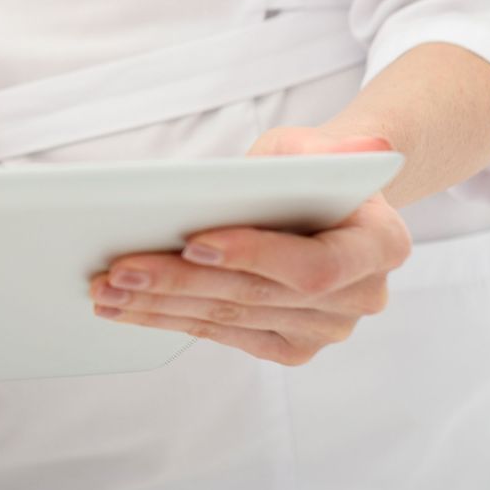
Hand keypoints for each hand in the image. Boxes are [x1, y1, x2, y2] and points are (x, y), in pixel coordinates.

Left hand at [88, 129, 410, 364]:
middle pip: (258, 295)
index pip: (316, 264)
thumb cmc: (310, 165)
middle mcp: (362, 298)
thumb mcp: (315, 144)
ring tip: (105, 288)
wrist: (318, 199)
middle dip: (181, 281)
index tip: (194, 242)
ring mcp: (325, 329)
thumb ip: (328, 151)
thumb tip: (368, 144)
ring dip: (161, 305)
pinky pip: (222, 333)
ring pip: (230, 317)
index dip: (256, 256)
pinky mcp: (288, 346)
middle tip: (119, 269)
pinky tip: (126, 306)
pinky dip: (169, 318)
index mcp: (383, 246)